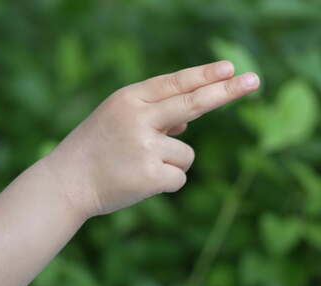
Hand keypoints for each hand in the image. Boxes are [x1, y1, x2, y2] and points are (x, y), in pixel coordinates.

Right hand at [43, 61, 259, 217]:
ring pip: (187, 153)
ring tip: (140, 166)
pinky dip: (167, 182)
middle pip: (192, 104)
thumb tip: (187, 123)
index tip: (230, 68)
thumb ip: (153, 115)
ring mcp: (144, 147)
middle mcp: (138, 119)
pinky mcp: (150, 176)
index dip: (204, 76)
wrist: (66, 182)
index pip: (174, 83)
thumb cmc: (96, 148)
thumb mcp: (118, 119)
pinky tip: (140, 181)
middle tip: (255, 80)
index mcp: (129, 99)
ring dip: (173, 162)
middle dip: (226, 92)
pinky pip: (180, 177)